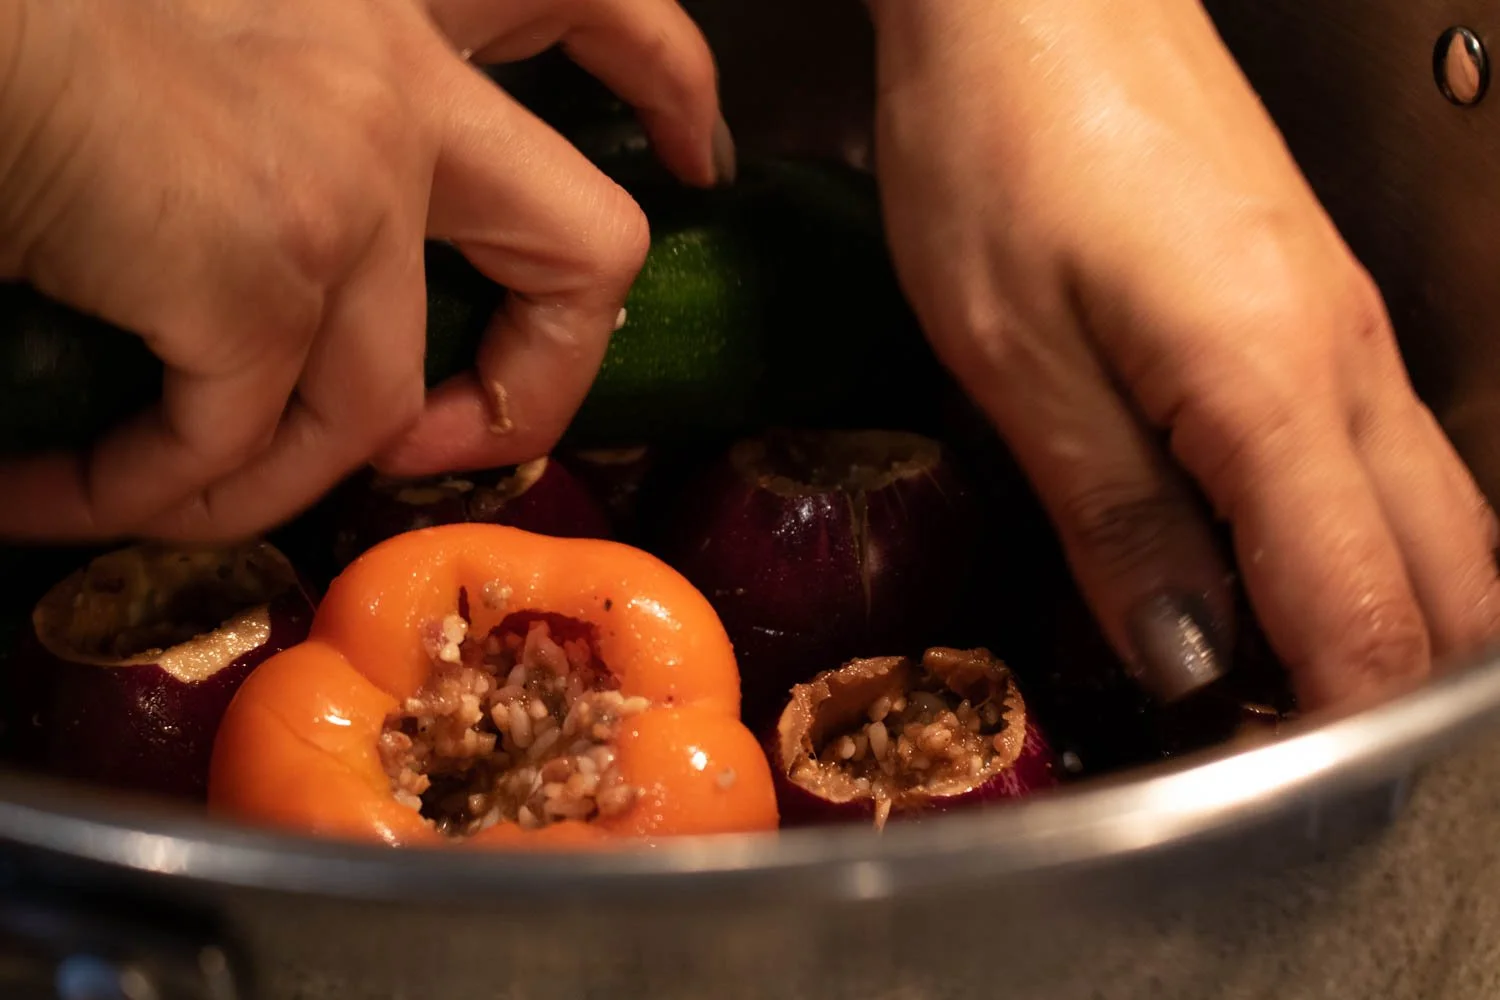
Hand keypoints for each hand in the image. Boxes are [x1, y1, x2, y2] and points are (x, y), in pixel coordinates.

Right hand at [0, 0, 727, 541]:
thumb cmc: (31, 13)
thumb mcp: (213, 26)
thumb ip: (294, 101)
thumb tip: (274, 247)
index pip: (594, 10)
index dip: (669, 88)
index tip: (699, 152)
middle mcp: (398, 86)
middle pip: (591, 247)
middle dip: (557, 370)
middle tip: (491, 424)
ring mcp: (344, 191)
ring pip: (380, 406)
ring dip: (275, 479)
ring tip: (179, 493)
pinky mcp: (253, 280)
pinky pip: (237, 449)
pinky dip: (149, 494)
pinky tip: (57, 493)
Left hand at [867, 0, 1499, 708]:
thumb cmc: (1000, 145)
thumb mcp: (1018, 356)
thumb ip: (1114, 516)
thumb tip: (1187, 661)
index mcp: (1273, 384)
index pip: (1362, 610)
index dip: (1326, 723)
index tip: (1259, 780)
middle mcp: (1349, 361)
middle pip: (1443, 577)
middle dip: (1375, 685)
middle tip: (1269, 743)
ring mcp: (1345, 327)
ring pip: (1428, 515)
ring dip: (1370, 612)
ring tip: (1267, 673)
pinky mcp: (1310, 303)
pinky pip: (1376, 454)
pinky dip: (1344, 536)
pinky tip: (1262, 556)